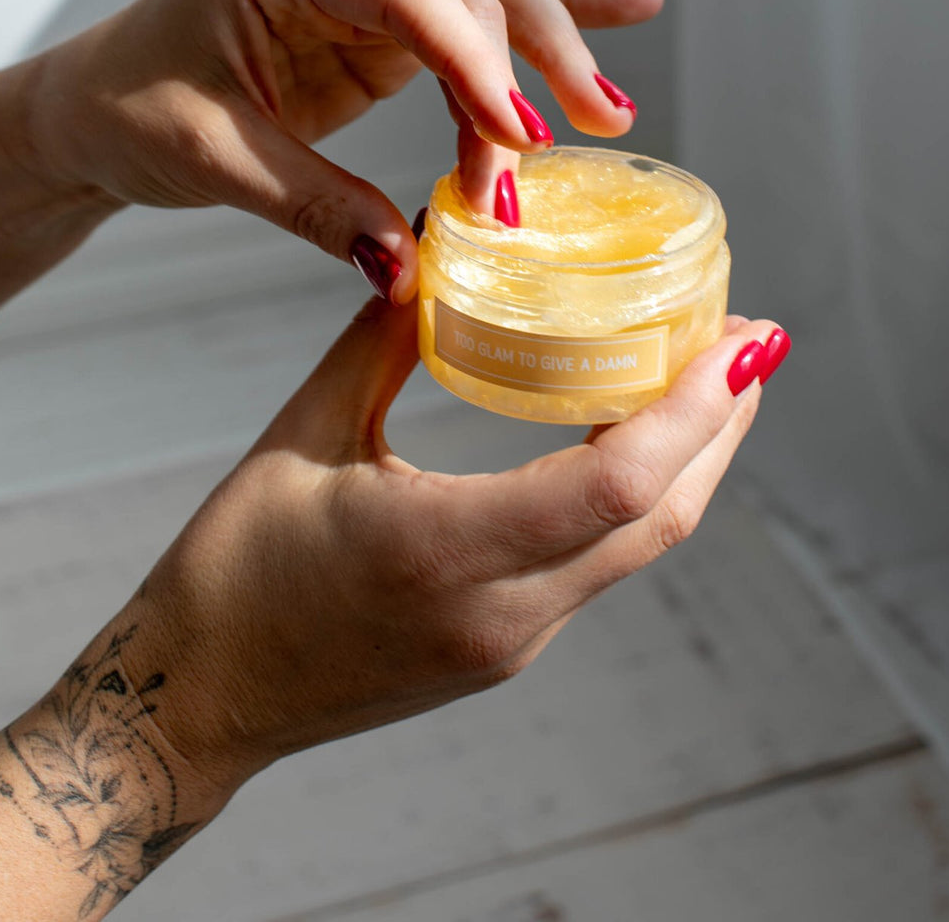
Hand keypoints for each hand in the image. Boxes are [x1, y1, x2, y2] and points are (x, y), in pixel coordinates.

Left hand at [28, 0, 661, 300]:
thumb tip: (409, 268)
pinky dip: (547, 23)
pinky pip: (472, 21)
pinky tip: (630, 10)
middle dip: (530, 65)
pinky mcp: (379, 31)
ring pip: (483, 2)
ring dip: (550, 57)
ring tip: (613, 120)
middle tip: (582, 141)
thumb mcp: (211, 161)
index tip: (519, 139)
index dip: (473, 61)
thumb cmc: (129, 111)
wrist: (89, 105)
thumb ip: (313, 204)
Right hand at [124, 304, 784, 794]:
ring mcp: (511, 640)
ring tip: (710, 375)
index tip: (744, 338)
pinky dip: (640, 494)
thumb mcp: (301, 436)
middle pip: (660, 517)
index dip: (697, 410)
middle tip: (748, 335)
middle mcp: (500, 611)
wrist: (199, 702)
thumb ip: (379, 340)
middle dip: (722, 423)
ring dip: (693, 460)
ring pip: (641, 545)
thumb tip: (434, 247)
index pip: (616, 486)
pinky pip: (601, 563)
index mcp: (444, 552)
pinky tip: (635, 438)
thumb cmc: (232, 572)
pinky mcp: (505, 647)